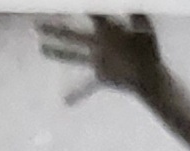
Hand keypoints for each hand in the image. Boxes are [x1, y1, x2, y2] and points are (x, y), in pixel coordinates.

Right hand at [37, 14, 166, 105]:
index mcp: (108, 28)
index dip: (83, 9)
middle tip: (37, 25)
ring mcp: (98, 58)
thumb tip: (133, 7)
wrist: (152, 74)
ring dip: (57, 52)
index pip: (91, 14)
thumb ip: (138, 17)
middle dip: (55, 29)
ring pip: (73, 54)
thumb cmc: (150, 50)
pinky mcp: (102, 76)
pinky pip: (86, 85)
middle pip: (73, 33)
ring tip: (41, 49)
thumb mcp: (145, 31)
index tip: (74, 5)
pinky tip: (66, 101)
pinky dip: (77, 93)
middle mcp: (99, 42)